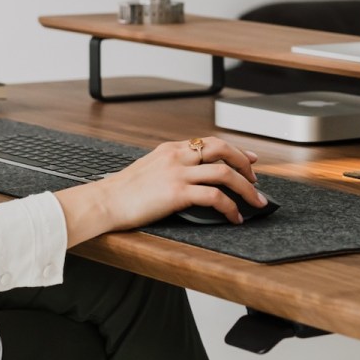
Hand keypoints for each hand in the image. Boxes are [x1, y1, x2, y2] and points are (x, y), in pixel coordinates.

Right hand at [55, 137, 265, 246]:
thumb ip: (171, 166)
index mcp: (171, 149)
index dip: (235, 150)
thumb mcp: (149, 168)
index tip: (250, 159)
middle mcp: (177, 156)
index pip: (210, 142)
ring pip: (225, 172)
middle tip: (256, 179)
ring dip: (246, 188)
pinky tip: (235, 217)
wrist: (104, 202)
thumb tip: (191, 176)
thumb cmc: (123, 191)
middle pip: (223, 149)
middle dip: (245, 163)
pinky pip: (215, 197)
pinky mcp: (177, 193)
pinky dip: (231, 207)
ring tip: (256, 201)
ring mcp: (178, 173)